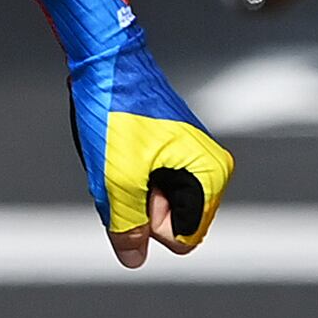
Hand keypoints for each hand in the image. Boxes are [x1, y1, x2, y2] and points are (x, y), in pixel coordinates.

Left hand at [28, 0, 231, 264]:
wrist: (105, 59)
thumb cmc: (115, 110)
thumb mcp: (115, 178)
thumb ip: (126, 226)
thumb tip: (133, 258)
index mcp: (212, 174)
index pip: (184, 239)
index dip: (151, 221)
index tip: (138, 181)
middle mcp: (211, 168)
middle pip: (173, 223)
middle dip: (142, 206)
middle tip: (126, 165)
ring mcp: (192, 159)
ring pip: (158, 205)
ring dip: (132, 191)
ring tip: (121, 154)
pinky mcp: (174, 150)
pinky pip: (150, 185)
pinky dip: (129, 176)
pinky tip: (120, 148)